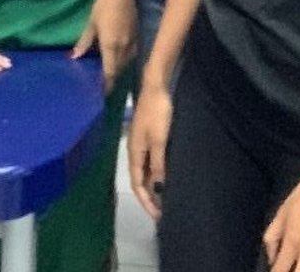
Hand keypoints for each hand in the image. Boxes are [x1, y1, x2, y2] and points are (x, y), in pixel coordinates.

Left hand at [70, 0, 135, 90]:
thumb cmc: (103, 6)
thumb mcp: (91, 24)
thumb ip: (84, 42)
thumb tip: (75, 57)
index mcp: (111, 46)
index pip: (110, 72)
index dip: (106, 84)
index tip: (100, 93)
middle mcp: (124, 48)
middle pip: (118, 70)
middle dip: (111, 77)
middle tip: (100, 82)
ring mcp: (133, 42)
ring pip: (125, 63)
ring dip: (117, 68)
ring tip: (107, 71)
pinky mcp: (137, 36)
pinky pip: (131, 54)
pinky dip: (123, 59)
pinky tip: (116, 57)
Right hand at [125, 83, 170, 218]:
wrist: (156, 85)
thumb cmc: (158, 112)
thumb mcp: (159, 140)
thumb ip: (158, 164)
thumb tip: (157, 188)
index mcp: (134, 152)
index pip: (137, 184)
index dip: (146, 201)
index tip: (157, 216)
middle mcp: (134, 150)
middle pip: (139, 179)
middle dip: (149, 196)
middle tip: (162, 211)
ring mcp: (141, 142)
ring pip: (145, 170)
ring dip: (153, 185)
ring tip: (165, 198)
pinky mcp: (149, 135)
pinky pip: (151, 161)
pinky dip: (157, 172)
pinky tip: (165, 175)